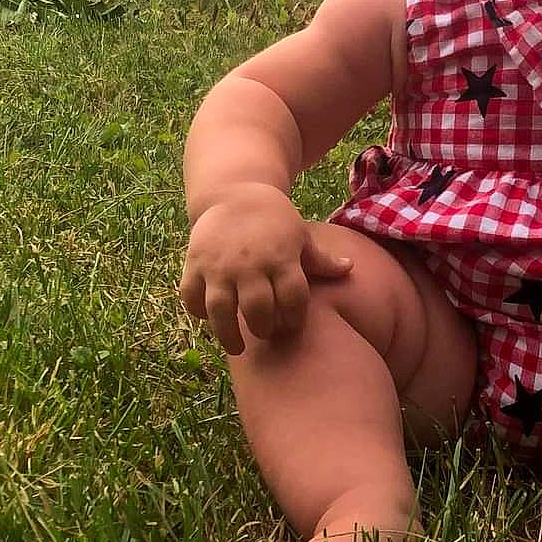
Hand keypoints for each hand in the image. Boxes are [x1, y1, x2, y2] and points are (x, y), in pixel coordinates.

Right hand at [179, 182, 352, 353]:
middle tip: (266, 333)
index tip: (292, 324)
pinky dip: (197, 312)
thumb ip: (321, 259)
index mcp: (280, 257)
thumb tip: (350, 269)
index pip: (293, 298)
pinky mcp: (195, 263)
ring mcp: (219, 265)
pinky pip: (191, 296)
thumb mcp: (300, 236)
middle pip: (258, 308)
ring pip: (221, 309)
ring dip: (228, 334)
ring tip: (237, 348)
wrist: (233, 193)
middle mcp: (249, 263)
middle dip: (264, 328)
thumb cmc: (274, 220)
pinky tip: (209, 318)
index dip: (295, 317)